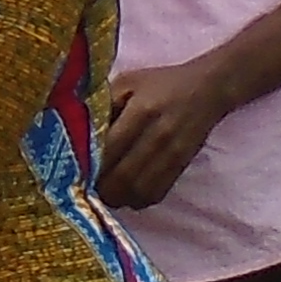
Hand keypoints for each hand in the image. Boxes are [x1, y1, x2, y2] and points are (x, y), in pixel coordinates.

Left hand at [91, 61, 230, 211]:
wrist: (207, 89)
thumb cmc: (161, 84)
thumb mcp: (128, 82)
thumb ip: (104, 104)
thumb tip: (77, 132)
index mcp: (142, 111)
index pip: (109, 149)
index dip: (88, 165)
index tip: (73, 169)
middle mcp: (158, 136)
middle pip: (122, 177)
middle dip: (100, 188)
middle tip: (85, 186)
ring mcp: (173, 155)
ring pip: (138, 192)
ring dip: (117, 197)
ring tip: (103, 190)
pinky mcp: (181, 167)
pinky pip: (155, 194)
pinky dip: (136, 199)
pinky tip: (126, 191)